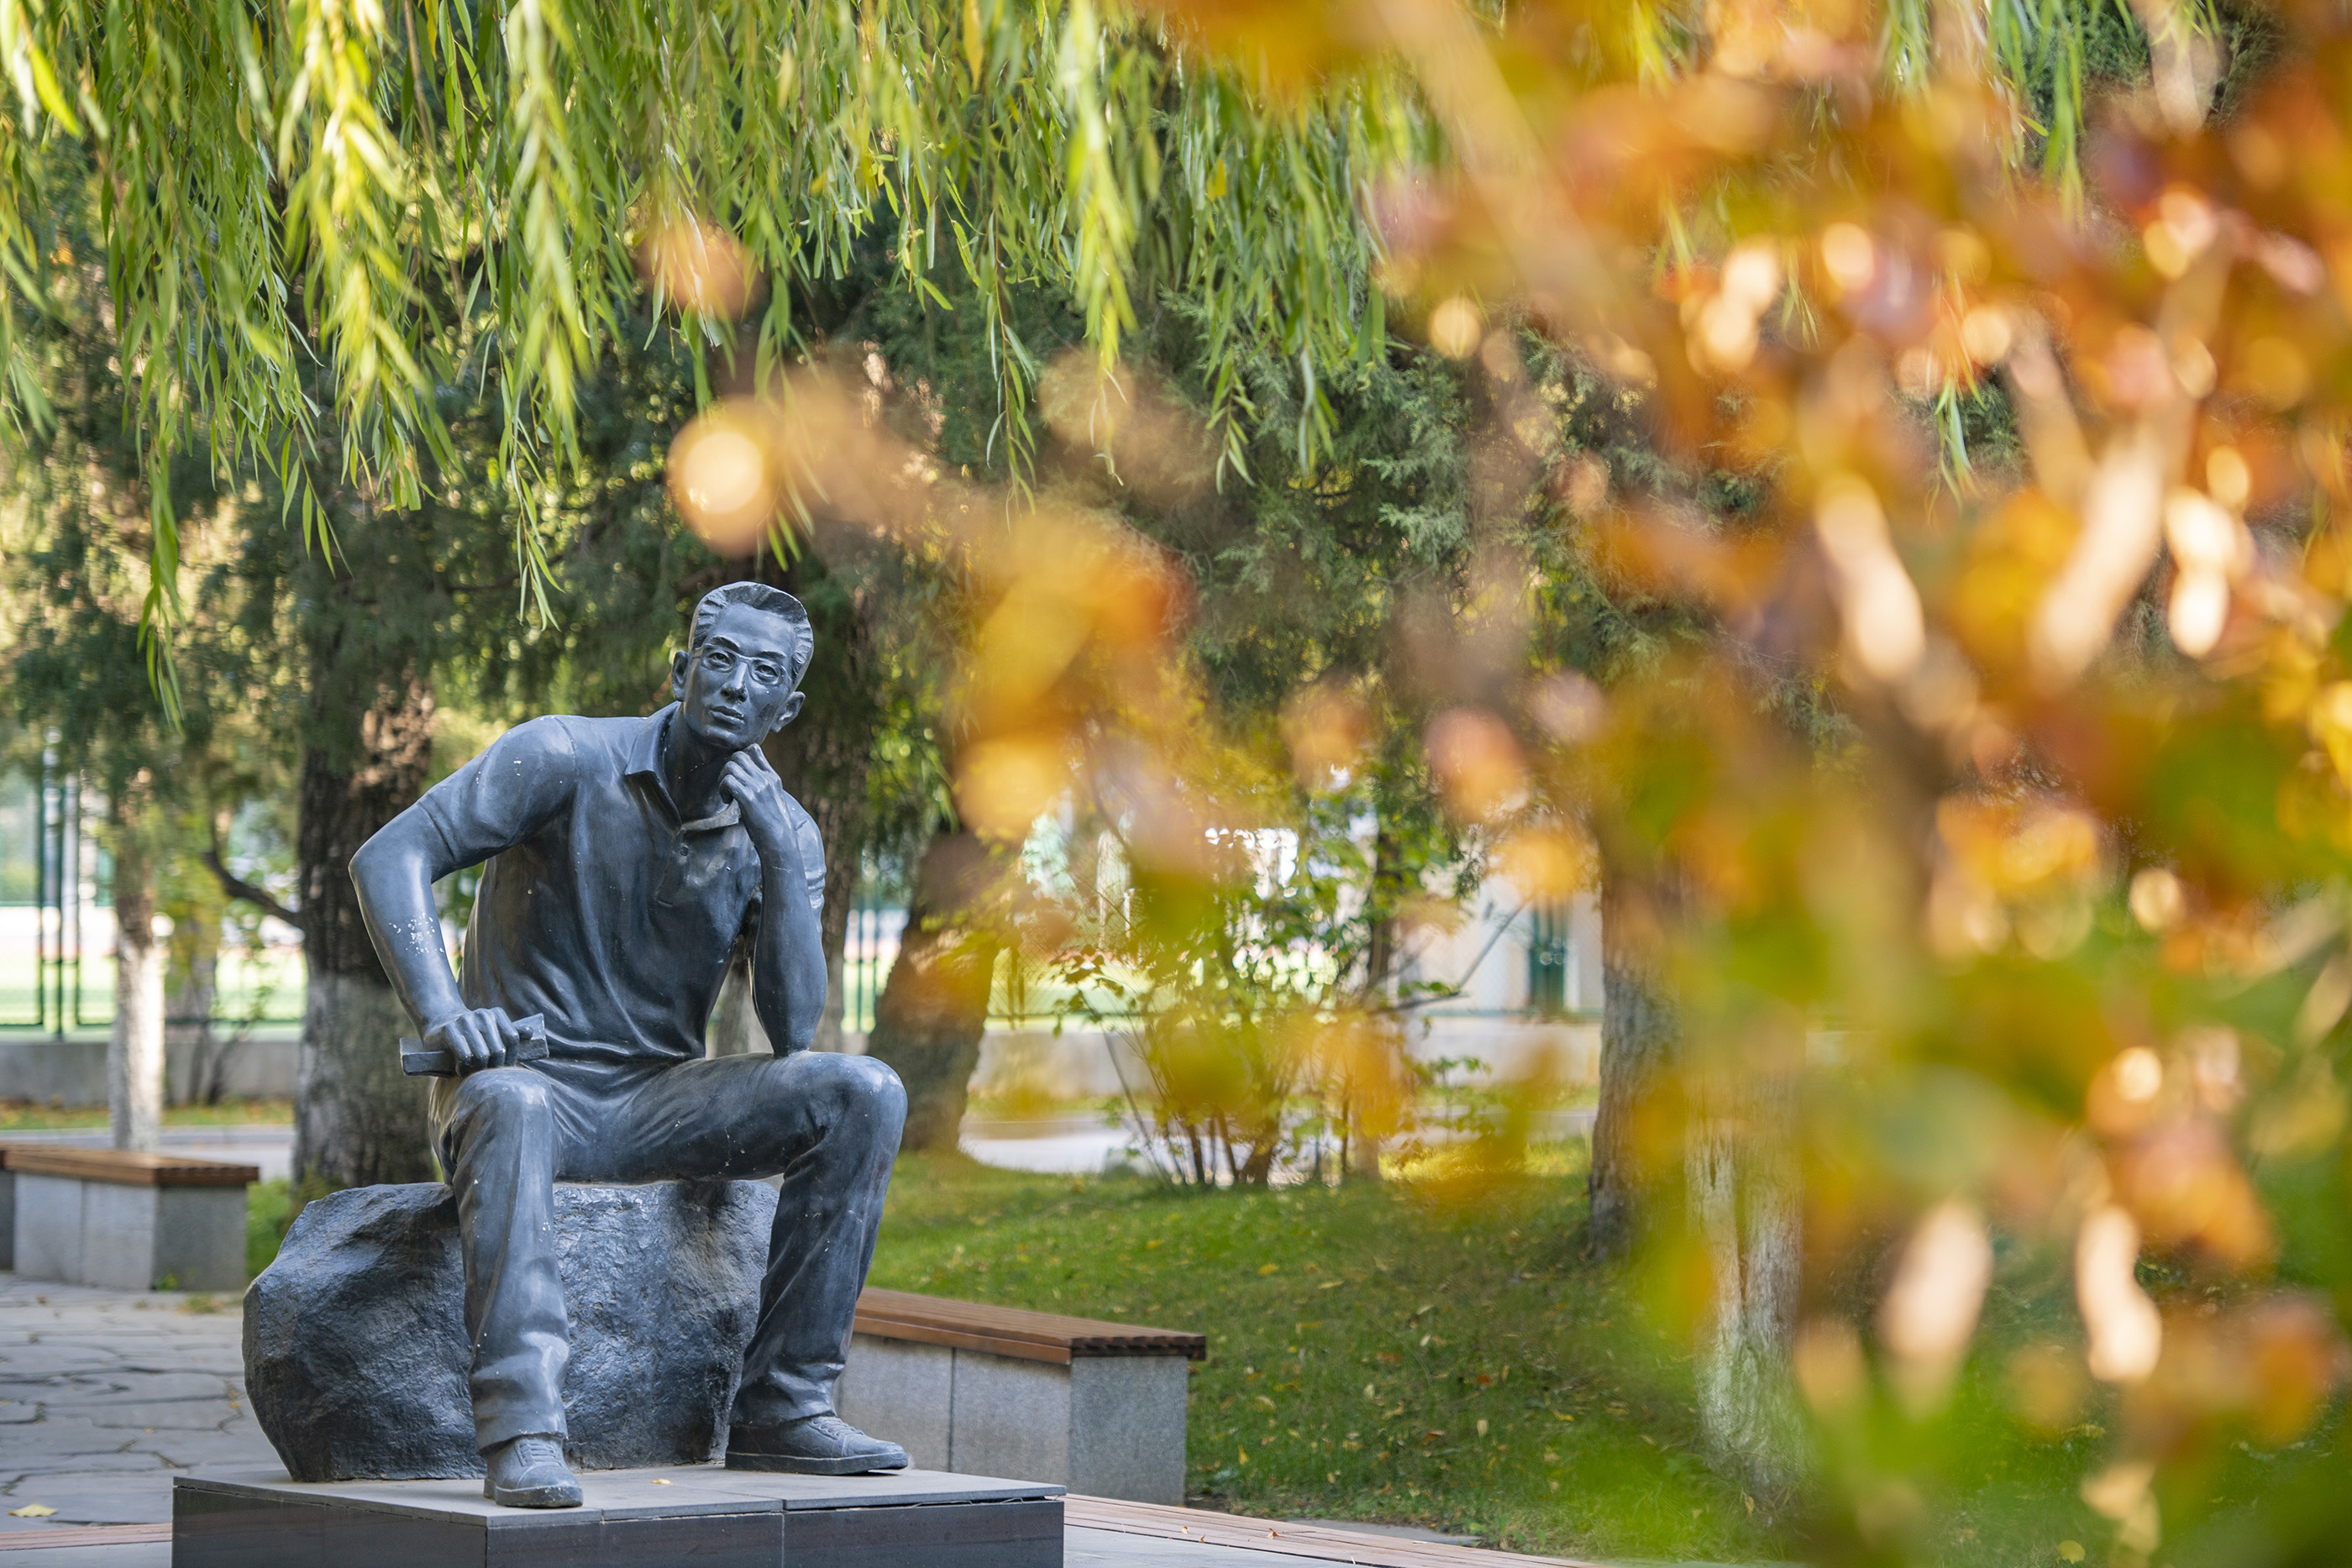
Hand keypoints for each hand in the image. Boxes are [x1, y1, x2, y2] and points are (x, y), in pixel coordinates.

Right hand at [425, 1006, 521, 1074]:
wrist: (439, 1022)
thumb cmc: (470, 1033)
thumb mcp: (490, 1031)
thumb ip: (510, 1033)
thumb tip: (530, 1033)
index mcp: (496, 1014)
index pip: (513, 1038)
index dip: (510, 1057)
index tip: (502, 1068)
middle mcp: (482, 1015)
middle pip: (499, 1049)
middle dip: (494, 1066)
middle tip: (486, 1075)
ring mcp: (465, 1020)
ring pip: (482, 1054)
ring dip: (478, 1070)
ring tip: (472, 1074)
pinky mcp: (449, 1029)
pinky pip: (464, 1055)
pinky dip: (464, 1067)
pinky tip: (461, 1070)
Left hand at [721, 747, 800, 862]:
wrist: (780, 841)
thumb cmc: (774, 824)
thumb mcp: (773, 798)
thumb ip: (763, 785)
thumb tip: (746, 780)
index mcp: (772, 777)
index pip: (754, 749)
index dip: (739, 758)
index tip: (736, 774)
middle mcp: (765, 778)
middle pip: (738, 755)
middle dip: (727, 768)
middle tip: (727, 786)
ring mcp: (758, 787)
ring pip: (730, 766)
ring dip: (722, 780)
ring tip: (727, 795)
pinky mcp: (748, 798)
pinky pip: (728, 781)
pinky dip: (722, 790)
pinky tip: (727, 802)